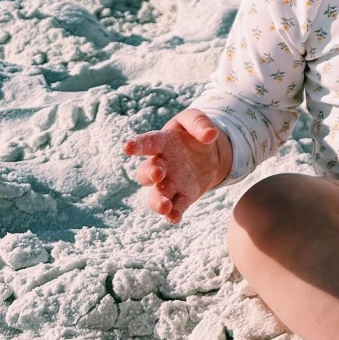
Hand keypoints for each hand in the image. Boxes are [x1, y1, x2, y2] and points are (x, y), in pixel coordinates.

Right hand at [123, 109, 230, 223]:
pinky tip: (174, 219)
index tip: (128, 147)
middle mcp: (162, 165)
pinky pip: (176, 207)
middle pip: (147, 173)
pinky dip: (174, 214)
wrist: (209, 155)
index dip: (137, 145)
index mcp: (162, 143)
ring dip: (158, 201)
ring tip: (164, 206)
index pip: (147, 143)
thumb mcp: (196, 120)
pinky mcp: (184, 196)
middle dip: (150, 174)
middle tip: (158, 173)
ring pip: (156, 195)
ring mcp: (171, 183)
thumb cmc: (195, 134)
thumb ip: (201, 123)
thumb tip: (211, 135)